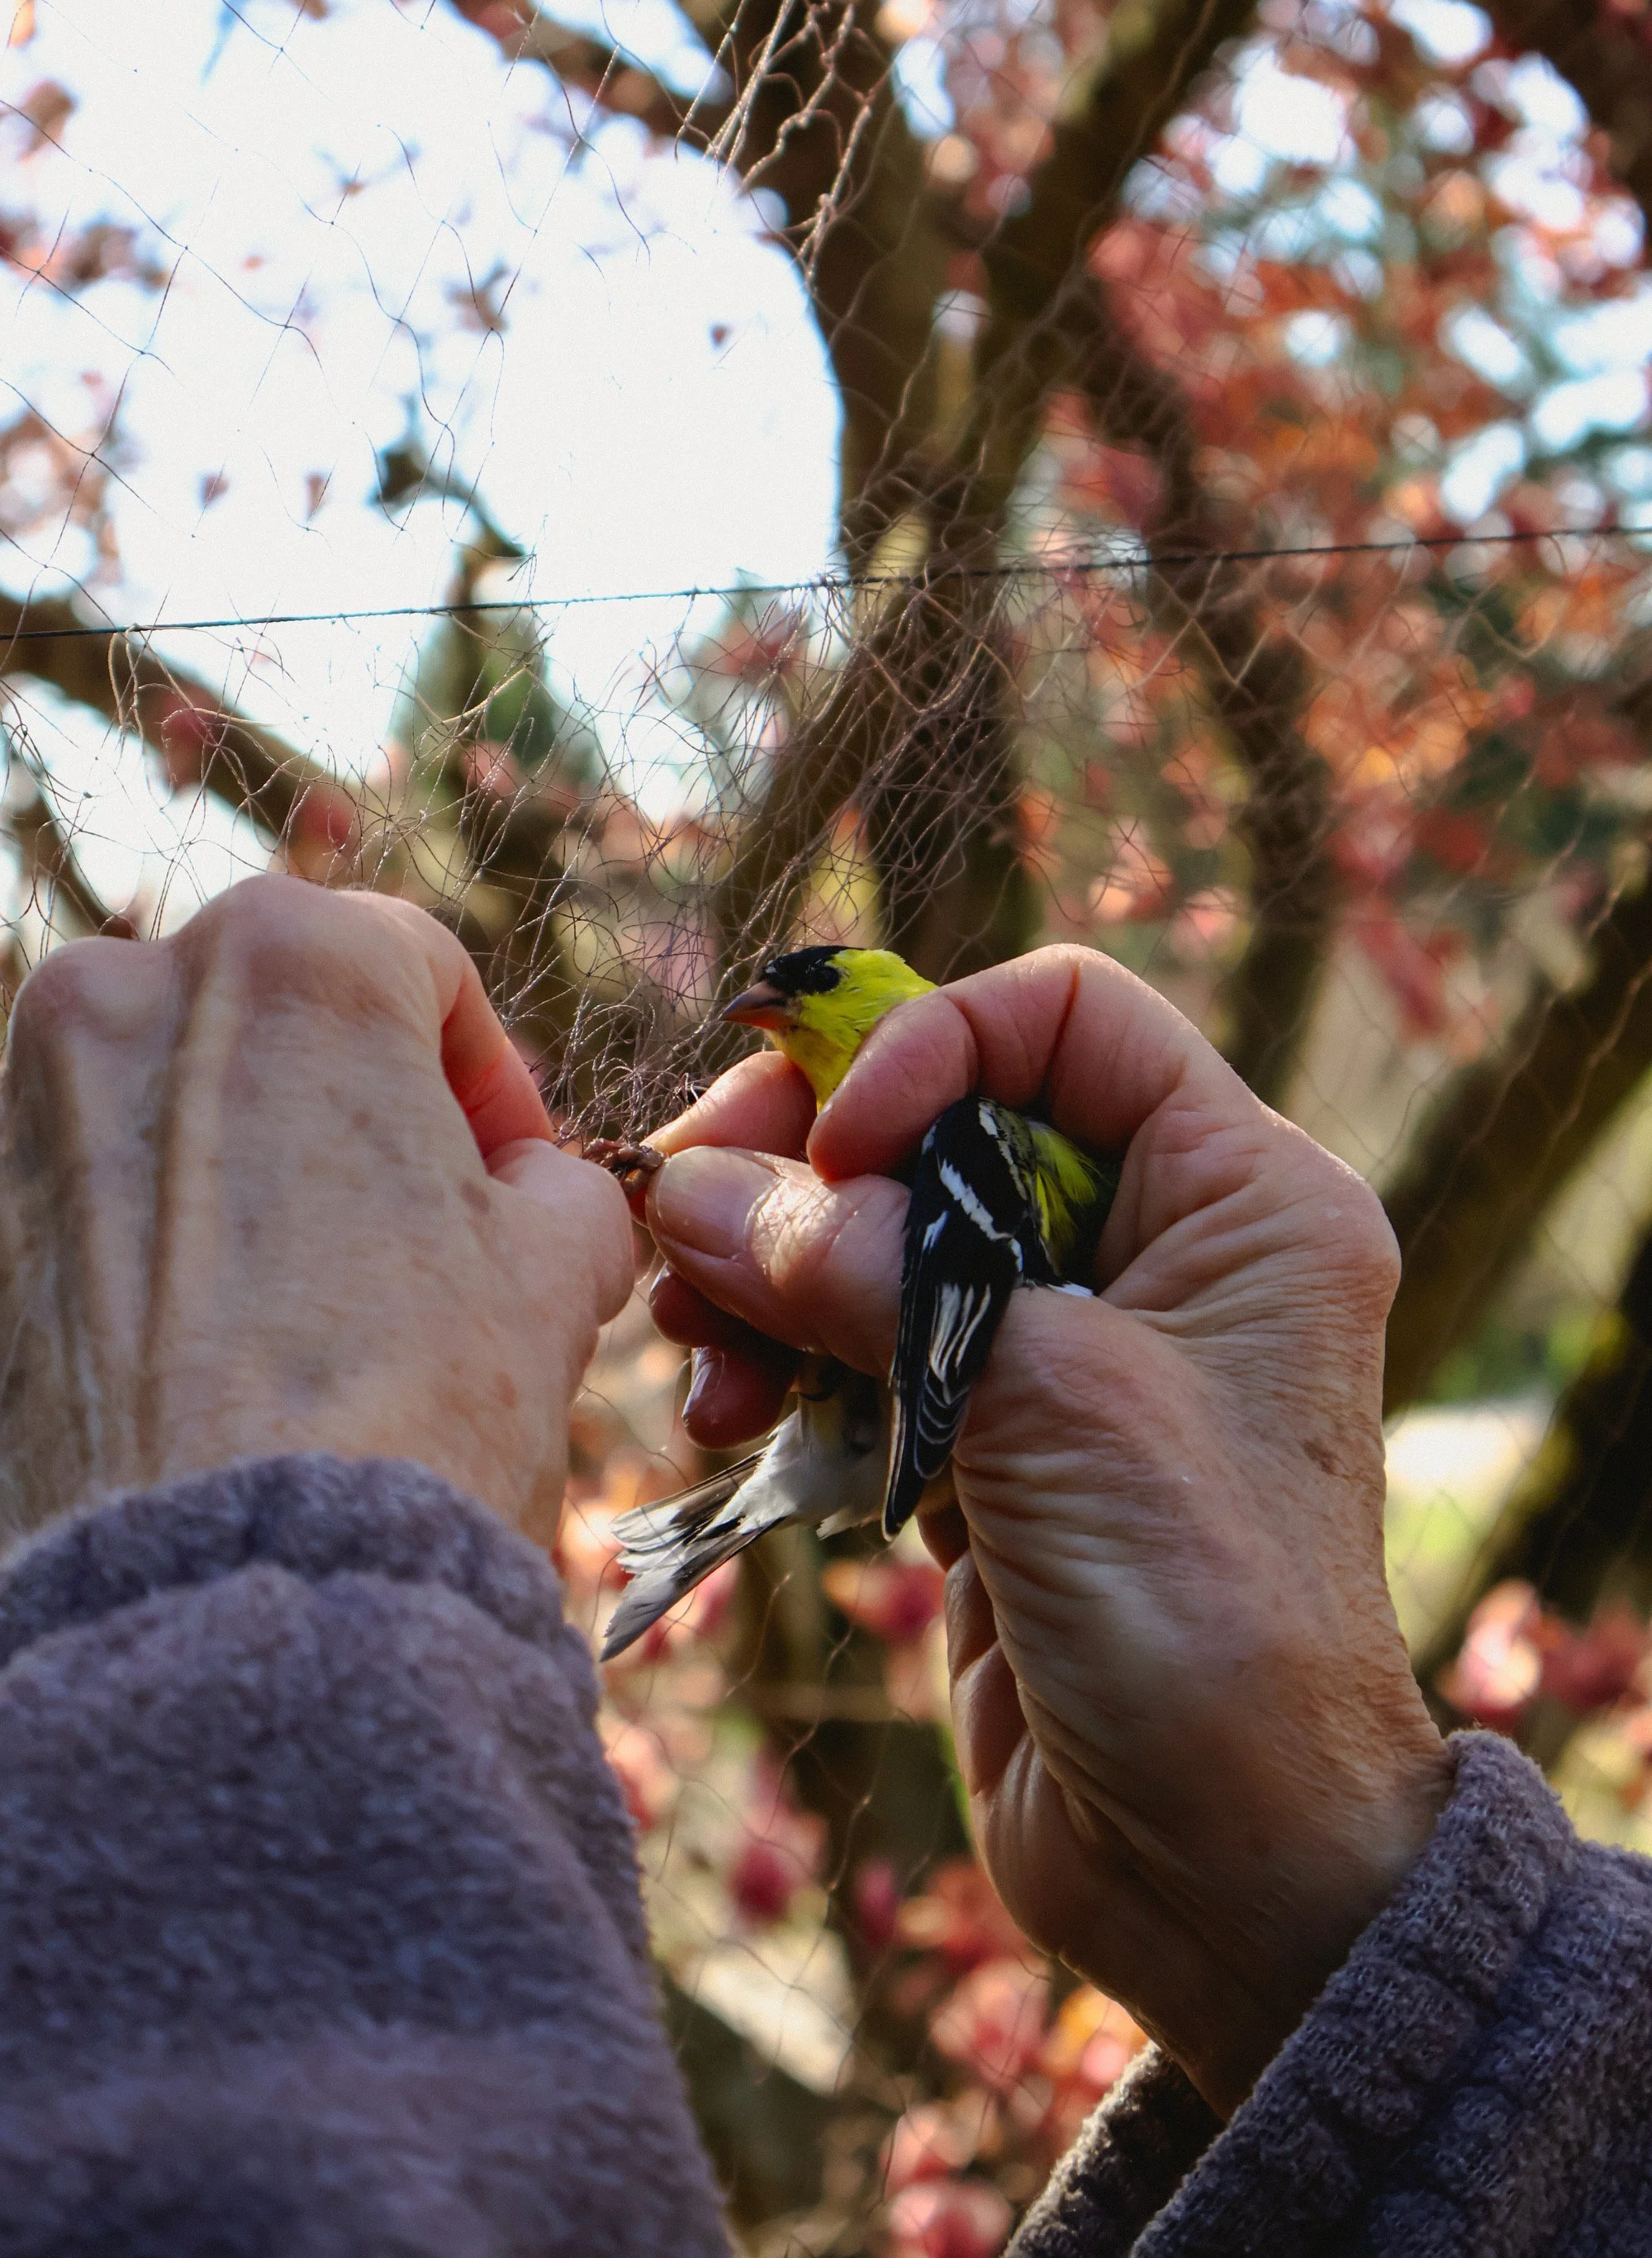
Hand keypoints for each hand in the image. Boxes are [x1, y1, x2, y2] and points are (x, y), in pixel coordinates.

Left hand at [0, 875, 633, 1538]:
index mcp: (291, 956)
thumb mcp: (556, 1272)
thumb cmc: (409, 1412)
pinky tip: (220, 1349)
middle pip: (273, 1016)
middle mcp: (128, 992)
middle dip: (357, 1105)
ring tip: (319, 1299)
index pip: (414, 964)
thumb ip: (559, 1188)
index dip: (488, 1074)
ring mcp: (25, 1110)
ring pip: (167, 1099)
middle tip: (422, 1228)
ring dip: (251, 1166)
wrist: (227, 1601)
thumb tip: (534, 1194)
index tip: (516, 1172)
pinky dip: (152, 1242)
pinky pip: (87, 1198)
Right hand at [641, 949, 1447, 2117]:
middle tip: (692, 1203)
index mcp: (1240, 1193)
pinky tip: (722, 1408)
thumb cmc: (1196, 1613)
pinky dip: (778, 1358)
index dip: (931, 1042)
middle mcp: (1163, 1248)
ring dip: (768, 1261)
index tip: (835, 1145)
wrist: (1224, 1868)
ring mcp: (1069, 1348)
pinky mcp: (991, 1441)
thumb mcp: (1037, 1398)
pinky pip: (859, 1346)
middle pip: (949, 1117)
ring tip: (691, 1333)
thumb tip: (695, 1190)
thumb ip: (865, 1270)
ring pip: (884, 1232)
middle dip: (808, 1155)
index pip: (1066, 1014)